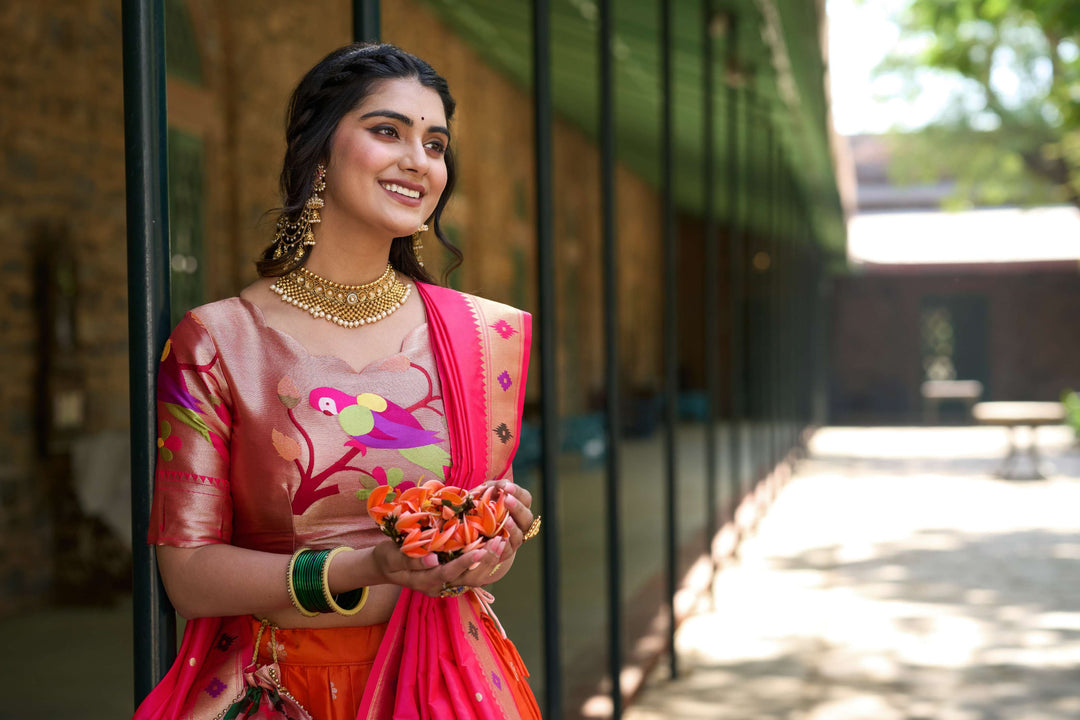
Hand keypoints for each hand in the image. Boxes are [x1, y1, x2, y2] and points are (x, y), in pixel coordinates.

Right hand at [373, 539, 492, 597]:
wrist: (385, 566)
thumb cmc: (386, 558)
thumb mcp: (390, 556)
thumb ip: (409, 558)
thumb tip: (433, 558)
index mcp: (424, 582)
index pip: (447, 573)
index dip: (464, 563)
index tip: (479, 550)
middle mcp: (438, 586)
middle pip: (466, 579)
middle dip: (484, 561)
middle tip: (499, 542)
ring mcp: (445, 582)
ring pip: (472, 577)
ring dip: (488, 561)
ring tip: (502, 541)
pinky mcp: (450, 575)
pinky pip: (470, 572)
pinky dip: (484, 560)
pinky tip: (493, 543)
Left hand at [464, 480, 534, 583]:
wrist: (473, 535)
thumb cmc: (481, 509)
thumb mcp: (485, 495)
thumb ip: (492, 488)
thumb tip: (500, 485)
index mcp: (518, 507)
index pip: (525, 498)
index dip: (517, 491)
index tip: (505, 486)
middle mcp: (520, 524)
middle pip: (527, 516)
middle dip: (517, 508)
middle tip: (507, 499)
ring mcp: (514, 539)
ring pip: (519, 534)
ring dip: (513, 527)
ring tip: (506, 520)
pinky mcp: (505, 553)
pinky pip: (508, 551)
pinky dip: (504, 546)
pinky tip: (498, 539)